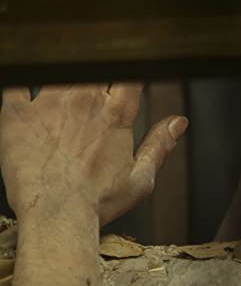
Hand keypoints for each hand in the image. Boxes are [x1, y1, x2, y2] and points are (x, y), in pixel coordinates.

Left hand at [0, 84, 185, 224]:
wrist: (55, 214)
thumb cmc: (96, 202)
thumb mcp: (141, 179)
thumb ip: (160, 145)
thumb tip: (179, 123)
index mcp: (116, 115)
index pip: (130, 76)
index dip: (132, 73)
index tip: (130, 77)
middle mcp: (83, 102)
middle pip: (94, 71)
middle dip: (97, 78)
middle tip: (92, 97)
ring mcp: (47, 104)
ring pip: (59, 73)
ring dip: (64, 80)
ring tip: (63, 100)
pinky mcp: (16, 113)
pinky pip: (15, 83)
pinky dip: (21, 81)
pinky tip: (25, 88)